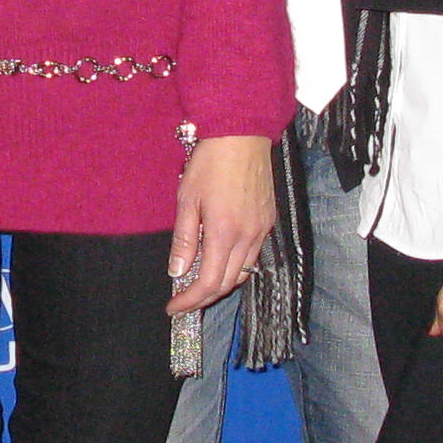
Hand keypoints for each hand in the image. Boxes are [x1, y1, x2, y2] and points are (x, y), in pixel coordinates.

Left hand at [167, 133, 276, 314]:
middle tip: (183, 299)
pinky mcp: (269, 221)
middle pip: (228, 283)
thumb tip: (177, 272)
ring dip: (221, 284)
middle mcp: (248, 237)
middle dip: (204, 297)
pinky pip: (253, 255)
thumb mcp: (187, 199)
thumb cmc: (210, 162)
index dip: (190, 301)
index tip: (174, 307)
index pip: (208, 283)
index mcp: (224, 233)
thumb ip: (184, 239)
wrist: (243, 135)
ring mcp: (262, 230)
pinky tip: (220, 259)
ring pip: (243, 272)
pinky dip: (236, 266)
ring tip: (199, 283)